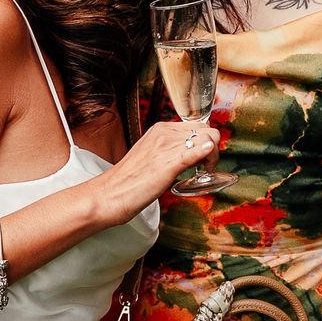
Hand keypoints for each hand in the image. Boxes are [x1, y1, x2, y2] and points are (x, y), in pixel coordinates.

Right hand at [92, 120, 218, 223]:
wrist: (108, 195)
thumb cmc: (128, 181)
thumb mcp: (151, 156)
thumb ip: (170, 150)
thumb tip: (190, 152)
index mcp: (160, 129)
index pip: (198, 125)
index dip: (205, 140)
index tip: (202, 156)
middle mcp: (165, 133)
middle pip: (207, 130)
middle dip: (213, 147)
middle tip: (205, 166)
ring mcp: (167, 147)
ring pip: (208, 139)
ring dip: (212, 156)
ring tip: (203, 171)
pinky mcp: (169, 164)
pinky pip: (196, 151)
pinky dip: (206, 154)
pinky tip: (205, 163)